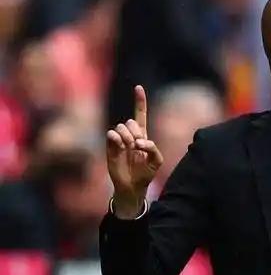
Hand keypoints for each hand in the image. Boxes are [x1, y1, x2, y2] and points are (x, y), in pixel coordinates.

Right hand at [106, 85, 162, 217]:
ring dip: (128, 136)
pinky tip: (121, 146)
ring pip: (121, 126)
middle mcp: (129, 136)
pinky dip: (116, 138)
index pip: (140, 114)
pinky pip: (111, 134)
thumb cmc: (146, 174)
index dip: (139, 101)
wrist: (133, 187)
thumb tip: (140, 142)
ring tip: (130, 148)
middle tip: (138, 145)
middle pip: (130, 121)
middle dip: (136, 131)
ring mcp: (119, 141)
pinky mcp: (110, 148)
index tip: (138, 87)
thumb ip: (153, 148)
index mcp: (142, 136)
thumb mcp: (157, 161)